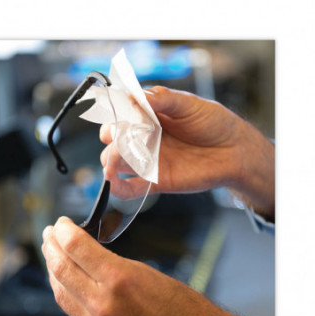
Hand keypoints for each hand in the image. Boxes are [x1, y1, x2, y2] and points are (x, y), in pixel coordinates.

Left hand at [41, 217, 243, 315]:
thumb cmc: (183, 308)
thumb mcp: (147, 272)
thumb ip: (110, 263)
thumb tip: (85, 252)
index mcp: (120, 281)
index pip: (76, 247)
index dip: (64, 231)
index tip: (61, 223)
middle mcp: (104, 306)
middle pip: (61, 269)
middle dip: (51, 246)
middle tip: (49, 234)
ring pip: (60, 292)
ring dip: (53, 269)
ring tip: (52, 252)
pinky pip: (72, 312)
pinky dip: (65, 291)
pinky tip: (66, 280)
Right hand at [100, 86, 274, 218]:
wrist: (235, 151)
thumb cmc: (213, 123)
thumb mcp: (189, 104)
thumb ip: (164, 98)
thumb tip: (136, 96)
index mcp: (148, 118)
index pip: (120, 116)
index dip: (114, 116)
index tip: (119, 116)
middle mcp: (144, 139)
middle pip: (114, 141)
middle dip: (111, 139)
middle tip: (120, 138)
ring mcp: (148, 161)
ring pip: (117, 163)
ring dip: (111, 162)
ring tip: (115, 161)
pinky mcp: (155, 181)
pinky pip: (131, 189)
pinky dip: (118, 189)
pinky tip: (113, 184)